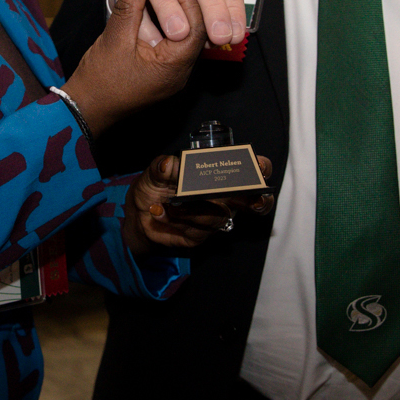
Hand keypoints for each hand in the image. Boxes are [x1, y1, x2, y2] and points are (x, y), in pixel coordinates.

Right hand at [60, 0, 206, 136]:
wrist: (86, 108)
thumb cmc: (98, 82)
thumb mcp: (114, 39)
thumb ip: (129, 7)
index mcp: (172, 68)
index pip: (194, 26)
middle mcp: (179, 73)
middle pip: (196, 30)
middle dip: (188, 1)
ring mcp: (173, 74)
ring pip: (187, 36)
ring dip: (181, 11)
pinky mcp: (164, 72)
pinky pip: (175, 44)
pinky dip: (172, 23)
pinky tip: (162, 5)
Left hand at [124, 153, 274, 255]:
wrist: (138, 213)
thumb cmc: (156, 186)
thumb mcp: (155, 172)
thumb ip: (163, 166)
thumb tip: (171, 164)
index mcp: (220, 176)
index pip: (250, 170)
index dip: (260, 169)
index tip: (259, 167)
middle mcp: (223, 198)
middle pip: (255, 201)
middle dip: (259, 201)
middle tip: (252, 201)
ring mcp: (213, 219)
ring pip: (218, 216)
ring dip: (194, 209)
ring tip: (170, 202)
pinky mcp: (199, 235)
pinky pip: (194, 229)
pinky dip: (174, 219)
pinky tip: (159, 211)